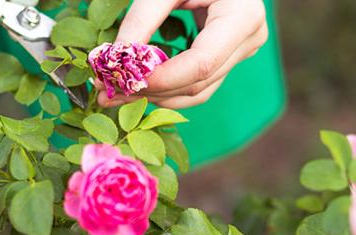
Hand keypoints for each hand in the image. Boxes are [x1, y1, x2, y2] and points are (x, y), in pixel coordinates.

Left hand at [99, 0, 268, 108]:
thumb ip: (143, 19)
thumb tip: (114, 58)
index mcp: (242, 16)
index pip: (201, 62)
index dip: (162, 78)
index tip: (123, 80)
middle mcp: (249, 39)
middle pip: (198, 82)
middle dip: (151, 91)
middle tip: (106, 91)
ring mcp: (242, 50)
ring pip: (198, 91)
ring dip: (155, 96)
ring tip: (115, 93)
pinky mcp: (229, 56)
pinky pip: (198, 82)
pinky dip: (166, 88)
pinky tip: (136, 86)